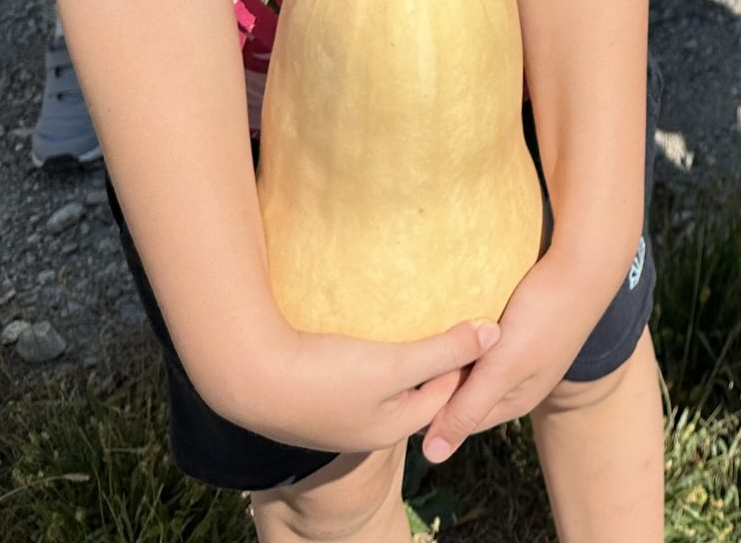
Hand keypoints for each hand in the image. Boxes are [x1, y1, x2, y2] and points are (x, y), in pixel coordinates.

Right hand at [218, 317, 496, 456]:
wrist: (246, 378)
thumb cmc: (325, 376)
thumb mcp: (393, 365)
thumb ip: (444, 349)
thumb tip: (494, 334)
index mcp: (391, 427)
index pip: (445, 391)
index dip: (466, 358)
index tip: (482, 322)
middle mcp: (366, 424)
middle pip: (415, 385)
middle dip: (434, 354)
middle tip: (454, 316)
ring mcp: (338, 409)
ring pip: (384, 375)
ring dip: (400, 348)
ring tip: (416, 313)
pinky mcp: (314, 386)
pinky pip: (355, 365)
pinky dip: (369, 345)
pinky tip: (369, 318)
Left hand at [421, 250, 604, 461]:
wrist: (584, 264)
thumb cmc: (546, 316)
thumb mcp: (504, 367)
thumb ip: (468, 408)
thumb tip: (431, 456)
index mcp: (512, 402)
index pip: (454, 419)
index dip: (424, 406)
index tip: (398, 385)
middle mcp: (512, 383)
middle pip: (459, 392)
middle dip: (433, 379)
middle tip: (401, 357)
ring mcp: (514, 355)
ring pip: (467, 366)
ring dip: (446, 357)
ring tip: (416, 338)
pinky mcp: (513, 329)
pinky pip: (476, 343)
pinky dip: (460, 337)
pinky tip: (443, 320)